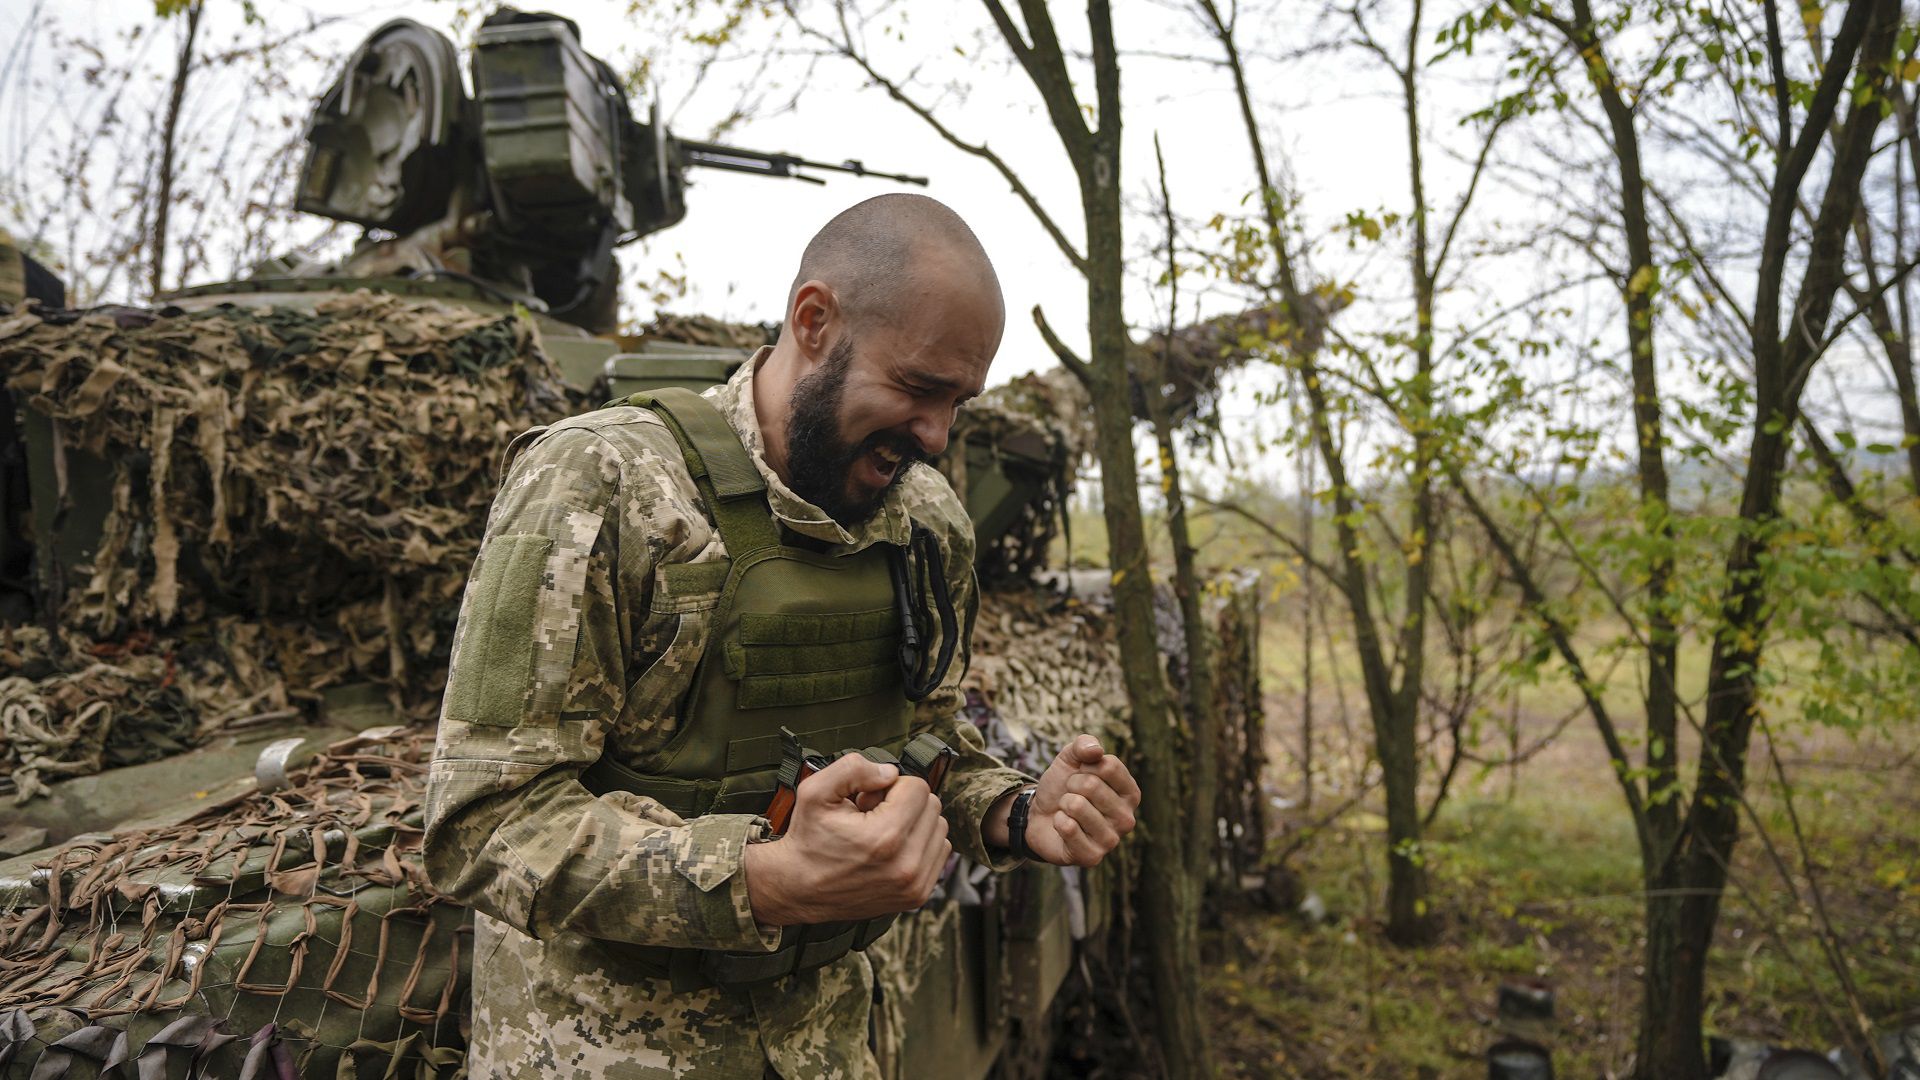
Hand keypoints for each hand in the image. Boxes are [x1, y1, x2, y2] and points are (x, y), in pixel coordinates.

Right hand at [742, 753, 950, 925]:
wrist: (798, 888)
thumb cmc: (808, 840)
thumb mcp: (816, 791)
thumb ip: (854, 768)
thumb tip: (890, 773)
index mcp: (885, 837)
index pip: (919, 787)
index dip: (892, 785)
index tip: (869, 799)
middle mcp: (906, 864)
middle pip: (932, 806)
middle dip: (905, 803)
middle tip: (872, 815)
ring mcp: (914, 884)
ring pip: (939, 828)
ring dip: (915, 823)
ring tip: (881, 833)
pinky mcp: (917, 896)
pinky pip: (939, 852)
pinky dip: (920, 844)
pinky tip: (891, 849)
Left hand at [1022, 735, 1139, 867]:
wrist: (1039, 816)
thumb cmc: (1062, 787)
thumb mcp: (1070, 759)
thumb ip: (1083, 745)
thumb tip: (1095, 751)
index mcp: (1130, 793)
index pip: (1108, 765)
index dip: (1084, 765)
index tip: (1081, 775)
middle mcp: (1127, 819)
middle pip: (1091, 785)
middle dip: (1070, 786)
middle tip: (1070, 795)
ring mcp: (1111, 840)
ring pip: (1077, 805)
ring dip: (1063, 804)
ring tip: (1067, 811)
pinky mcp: (1092, 857)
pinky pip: (1068, 827)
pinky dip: (1058, 822)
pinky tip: (1063, 827)